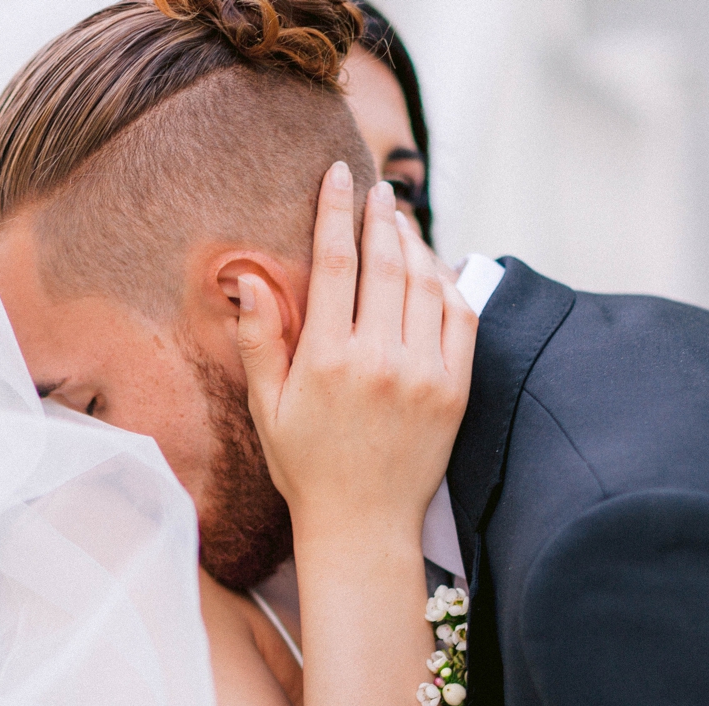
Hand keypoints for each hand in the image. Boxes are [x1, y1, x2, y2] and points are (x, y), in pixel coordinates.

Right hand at [236, 165, 474, 563]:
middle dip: (381, 216)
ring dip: (416, 244)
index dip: (336, 211)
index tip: (338, 176)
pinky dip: (449, 284)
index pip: (336, 263)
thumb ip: (259, 341)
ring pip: (426, 282)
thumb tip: (249, 279)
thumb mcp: (267, 409)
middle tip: (378, 191)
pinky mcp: (454, 390)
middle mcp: (380, 360)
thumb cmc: (307, 468)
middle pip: (387, 261)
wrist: (361, 526)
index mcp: (328, 361)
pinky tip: (433, 270)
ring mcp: (423, 374)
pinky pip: (459, 316)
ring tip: (402, 225)